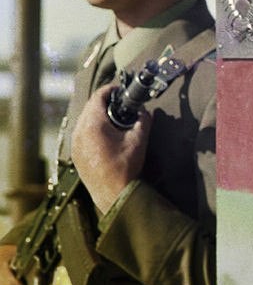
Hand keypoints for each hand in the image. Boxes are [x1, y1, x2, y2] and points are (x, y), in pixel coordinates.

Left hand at [71, 83, 152, 213]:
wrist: (114, 194)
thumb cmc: (126, 166)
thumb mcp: (139, 140)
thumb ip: (144, 120)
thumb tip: (146, 111)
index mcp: (93, 125)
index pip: (98, 97)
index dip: (110, 89)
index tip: (120, 89)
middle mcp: (80, 132)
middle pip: (89, 107)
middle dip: (103, 102)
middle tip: (119, 102)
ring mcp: (75, 144)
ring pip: (83, 120)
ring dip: (97, 115)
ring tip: (113, 117)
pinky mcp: (76, 154)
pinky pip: (81, 133)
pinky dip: (92, 128)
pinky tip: (105, 134)